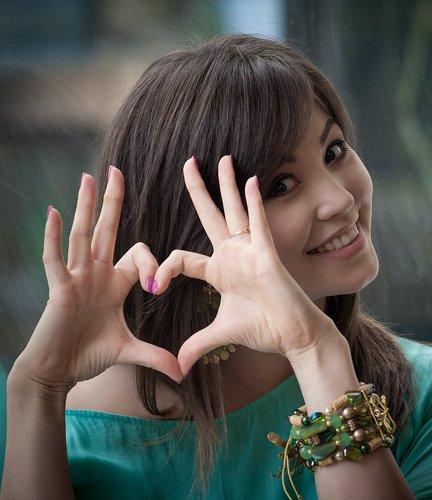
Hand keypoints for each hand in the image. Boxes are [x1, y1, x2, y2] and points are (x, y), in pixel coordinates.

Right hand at [12, 167, 182, 396]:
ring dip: (86, 207)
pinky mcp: (59, 289)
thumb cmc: (90, 355)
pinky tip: (54, 212)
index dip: (152, 264)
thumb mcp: (129, 351)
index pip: (138, 256)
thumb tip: (183, 373)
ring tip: (89, 178)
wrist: (60, 370)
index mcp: (115, 283)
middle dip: (112, 202)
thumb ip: (156, 356)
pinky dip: (53, 237)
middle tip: (117, 172)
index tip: (157, 286)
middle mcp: (96, 274)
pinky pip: (55, 259)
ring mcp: (76, 278)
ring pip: (83, 236)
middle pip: (106, 231)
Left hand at [153, 155, 340, 378]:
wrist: (293, 336)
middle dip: (199, 189)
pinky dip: (254, 202)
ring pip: (235, 210)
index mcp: (219, 272)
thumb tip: (177, 369)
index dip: (164, 268)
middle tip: (188, 162)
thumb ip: (196, 345)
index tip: (152, 287)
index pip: (183, 257)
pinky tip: (250, 179)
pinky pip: (258, 222)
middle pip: (211, 215)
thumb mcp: (220, 335)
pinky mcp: (267, 254)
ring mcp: (250, 252)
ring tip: (221, 158)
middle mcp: (233, 255)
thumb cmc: (263, 331)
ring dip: (227, 184)